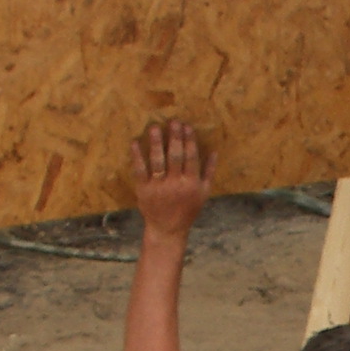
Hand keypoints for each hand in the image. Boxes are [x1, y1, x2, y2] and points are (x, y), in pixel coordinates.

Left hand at [129, 118, 210, 237]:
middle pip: (175, 156)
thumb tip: (215, 151)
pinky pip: (140, 171)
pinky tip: (135, 143)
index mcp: (191, 184)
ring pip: (157, 161)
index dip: (189, 141)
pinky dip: (137, 157)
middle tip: (173, 121)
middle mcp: (175, 184)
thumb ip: (209, 172)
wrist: (168, 229)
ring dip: (156, 143)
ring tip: (154, 127)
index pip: (191, 157)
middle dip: (174, 137)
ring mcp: (159, 187)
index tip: (186, 126)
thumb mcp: (203, 193)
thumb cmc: (188, 210)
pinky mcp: (144, 190)